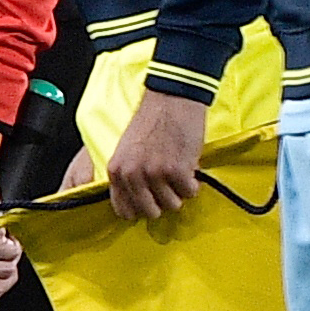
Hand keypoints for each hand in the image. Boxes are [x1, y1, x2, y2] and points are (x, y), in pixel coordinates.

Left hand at [103, 89, 210, 221]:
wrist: (171, 98)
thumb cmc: (152, 121)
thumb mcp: (127, 150)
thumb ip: (129, 176)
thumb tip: (138, 203)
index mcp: (116, 171)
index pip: (124, 210)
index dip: (141, 208)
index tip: (151, 200)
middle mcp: (132, 175)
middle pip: (151, 212)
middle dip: (163, 201)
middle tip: (169, 185)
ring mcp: (154, 174)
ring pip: (173, 205)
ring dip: (180, 191)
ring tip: (179, 170)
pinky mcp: (178, 171)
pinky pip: (190, 192)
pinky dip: (193, 182)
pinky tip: (189, 165)